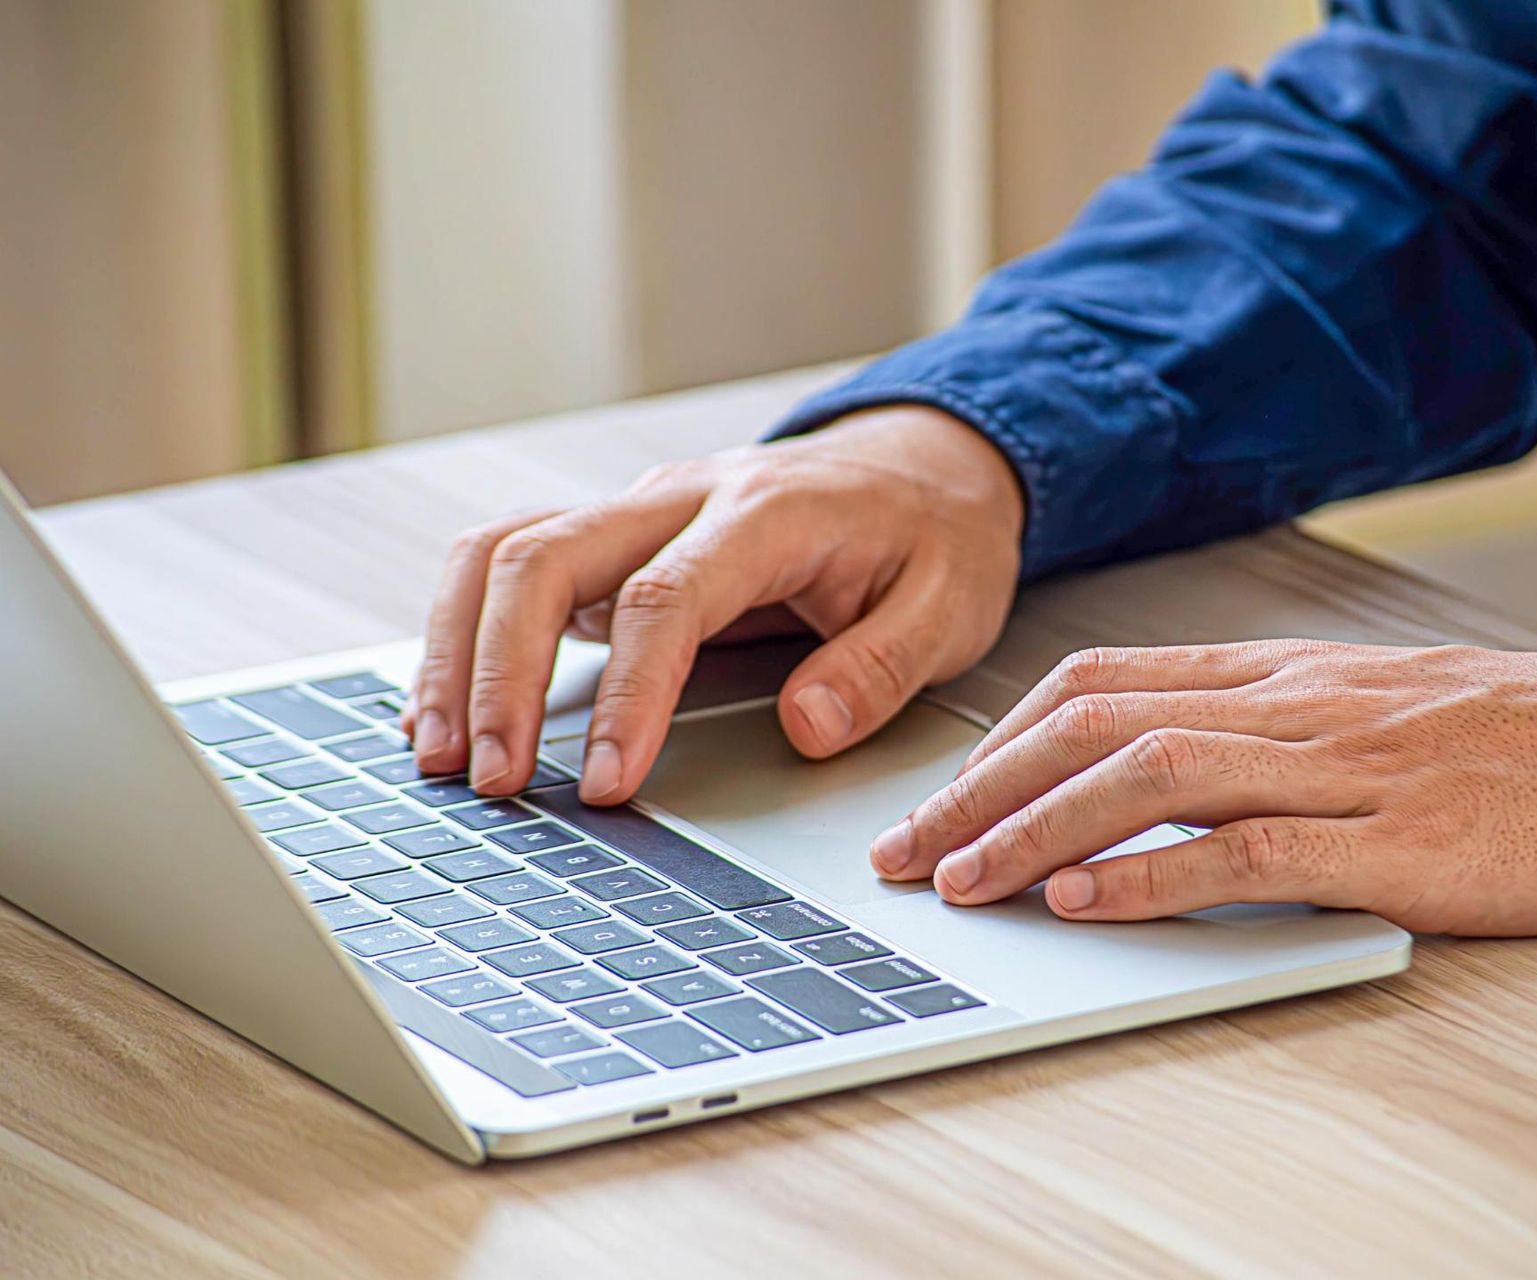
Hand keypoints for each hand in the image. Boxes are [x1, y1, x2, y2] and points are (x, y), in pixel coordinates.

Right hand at [404, 406, 1023, 803]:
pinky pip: (510, 566)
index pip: (665, 599)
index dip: (627, 695)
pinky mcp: (614, 538)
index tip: (606, 781)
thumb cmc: (934, 538)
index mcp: (766, 513)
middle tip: (493, 781)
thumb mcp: (950, 605)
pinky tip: (444, 709)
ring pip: (504, 552)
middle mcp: (681, 499)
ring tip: (441, 756)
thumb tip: (805, 729)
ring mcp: (637, 512)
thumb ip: (880, 666)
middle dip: (501, 672)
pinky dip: (462, 632)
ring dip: (457, 651)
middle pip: (546, 558)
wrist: (925, 466)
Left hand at [869, 639, 1536, 935]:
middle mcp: (1296, 707)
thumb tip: (1175, 778)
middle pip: (1093, 724)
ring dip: (1034, 832)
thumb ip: (1282, 737)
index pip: (1102, 685)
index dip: (1001, 740)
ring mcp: (1343, 769)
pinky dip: (1151, 877)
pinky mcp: (1396, 843)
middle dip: (979, 790)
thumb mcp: (1386, 716)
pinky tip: (1085, 904)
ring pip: (1147, 778)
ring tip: (958, 881)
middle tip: (902, 852)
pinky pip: (1247, 851)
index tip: (938, 796)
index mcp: (1289, 677)